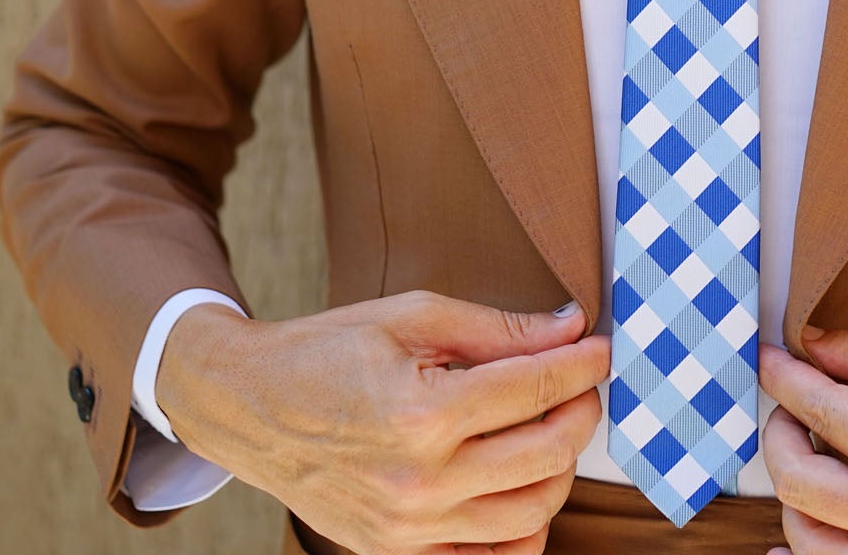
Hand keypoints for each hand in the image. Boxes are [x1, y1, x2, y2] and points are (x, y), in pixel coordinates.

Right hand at [157, 291, 608, 554]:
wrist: (246, 405)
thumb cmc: (326, 351)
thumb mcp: (411, 316)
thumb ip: (498, 327)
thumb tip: (570, 326)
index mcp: (423, 412)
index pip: (537, 389)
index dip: (582, 364)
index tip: (601, 349)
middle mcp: (420, 480)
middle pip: (548, 454)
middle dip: (581, 413)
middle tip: (581, 385)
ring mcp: (409, 528)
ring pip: (532, 512)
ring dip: (560, 466)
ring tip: (551, 427)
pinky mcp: (398, 553)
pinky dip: (522, 528)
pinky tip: (524, 485)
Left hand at [757, 327, 847, 553]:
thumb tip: (810, 345)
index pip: (822, 414)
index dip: (784, 378)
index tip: (768, 355)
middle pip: (799, 481)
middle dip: (780, 429)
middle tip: (788, 398)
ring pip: (810, 537)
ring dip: (793, 488)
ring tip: (810, 446)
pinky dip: (808, 551)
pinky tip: (795, 525)